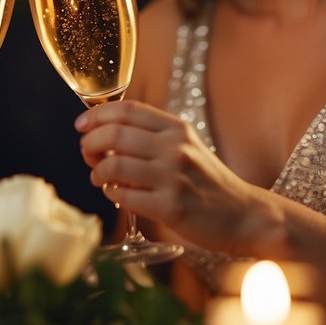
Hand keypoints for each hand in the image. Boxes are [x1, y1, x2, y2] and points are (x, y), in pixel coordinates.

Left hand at [75, 100, 283, 255]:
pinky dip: (112, 194)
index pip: (126, 110)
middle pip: (113, 135)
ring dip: (98, 173)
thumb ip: (153, 135)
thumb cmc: (207, 181)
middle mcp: (175, 148)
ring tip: (100, 178)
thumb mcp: (186, 146)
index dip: (96, 115)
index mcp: (177, 128)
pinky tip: (116, 194)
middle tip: (88, 155)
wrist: (244, 215)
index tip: (81, 126)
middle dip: (89, 144)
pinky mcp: (171, 207)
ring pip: (114, 166)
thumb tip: (104, 130)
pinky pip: (124, 196)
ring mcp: (173, 178)